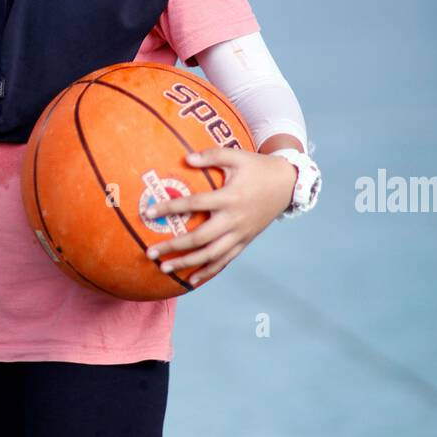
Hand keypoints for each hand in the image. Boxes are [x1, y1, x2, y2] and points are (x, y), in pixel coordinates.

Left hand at [144, 147, 296, 286]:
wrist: (288, 184)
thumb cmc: (258, 167)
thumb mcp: (237, 156)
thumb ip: (212, 155)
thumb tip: (186, 158)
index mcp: (229, 197)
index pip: (194, 204)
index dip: (170, 208)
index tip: (148, 212)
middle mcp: (234, 219)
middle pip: (200, 238)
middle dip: (174, 247)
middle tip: (150, 252)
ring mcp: (240, 234)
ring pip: (211, 255)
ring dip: (187, 264)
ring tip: (164, 268)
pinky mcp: (245, 241)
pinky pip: (225, 260)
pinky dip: (208, 271)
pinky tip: (192, 280)